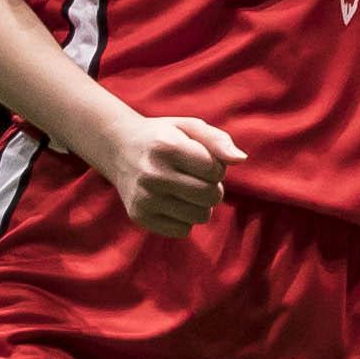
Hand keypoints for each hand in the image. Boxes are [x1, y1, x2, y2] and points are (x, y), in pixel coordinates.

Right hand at [99, 109, 248, 235]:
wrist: (118, 149)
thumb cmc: (164, 137)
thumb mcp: (190, 127)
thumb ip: (219, 140)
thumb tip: (241, 159)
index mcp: (166, 147)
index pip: (215, 170)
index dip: (216, 167)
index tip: (201, 161)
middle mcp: (152, 174)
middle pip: (211, 196)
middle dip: (213, 188)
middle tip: (198, 179)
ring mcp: (144, 198)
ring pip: (200, 216)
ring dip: (201, 205)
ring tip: (186, 190)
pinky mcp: (139, 217)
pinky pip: (183, 231)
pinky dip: (185, 219)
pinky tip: (172, 202)